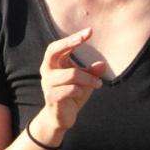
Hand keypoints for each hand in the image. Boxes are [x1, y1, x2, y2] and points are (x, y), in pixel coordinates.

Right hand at [32, 28, 104, 144]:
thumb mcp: (85, 80)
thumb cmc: (72, 93)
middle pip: (54, 51)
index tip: (90, 31)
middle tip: (85, 38)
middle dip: (70, 42)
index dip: (72, 38)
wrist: (61, 117)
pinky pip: (72, 89)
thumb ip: (92, 71)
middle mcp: (47, 71)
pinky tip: (83, 94)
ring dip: (89, 79)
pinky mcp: (51, 97)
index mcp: (52, 63)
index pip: (58, 45)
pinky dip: (82, 90)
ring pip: (72, 74)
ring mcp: (47, 84)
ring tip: (97, 83)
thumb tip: (102, 64)